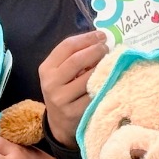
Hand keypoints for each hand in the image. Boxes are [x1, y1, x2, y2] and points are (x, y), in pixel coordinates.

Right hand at [38, 30, 107, 146]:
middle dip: (96, 50)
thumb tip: (101, 39)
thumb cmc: (64, 91)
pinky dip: (104, 85)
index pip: (67, 46)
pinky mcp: (73, 112)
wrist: (59, 123)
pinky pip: (94, 95)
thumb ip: (74, 57)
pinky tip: (110, 80)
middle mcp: (50, 83)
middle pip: (77, 60)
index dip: (87, 38)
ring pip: (88, 78)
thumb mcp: (60, 73)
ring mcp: (61, 99)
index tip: (102, 35)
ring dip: (103, 67)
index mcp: (46, 69)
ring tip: (111, 62)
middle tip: (108, 48)